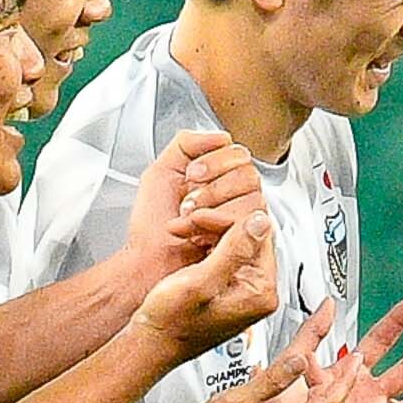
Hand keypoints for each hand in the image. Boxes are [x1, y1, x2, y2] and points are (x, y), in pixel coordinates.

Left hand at [125, 133, 264, 285]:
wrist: (149, 265)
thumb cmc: (151, 230)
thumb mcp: (160, 173)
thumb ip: (186, 144)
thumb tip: (221, 137)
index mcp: (215, 179)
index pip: (237, 154)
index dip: (215, 162)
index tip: (191, 175)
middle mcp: (232, 198)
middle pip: (250, 174)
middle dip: (214, 188)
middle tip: (190, 202)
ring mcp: (241, 220)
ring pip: (253, 199)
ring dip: (214, 210)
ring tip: (192, 221)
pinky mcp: (246, 243)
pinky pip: (250, 223)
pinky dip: (219, 226)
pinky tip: (201, 234)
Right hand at [138, 199, 276, 354]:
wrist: (151, 342)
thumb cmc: (171, 323)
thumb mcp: (201, 282)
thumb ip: (234, 250)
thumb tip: (260, 222)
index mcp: (260, 293)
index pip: (259, 236)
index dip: (226, 220)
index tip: (200, 218)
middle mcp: (257, 292)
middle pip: (249, 236)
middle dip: (215, 224)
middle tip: (188, 224)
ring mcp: (243, 288)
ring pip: (235, 239)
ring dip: (207, 229)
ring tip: (184, 232)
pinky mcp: (228, 285)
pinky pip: (224, 250)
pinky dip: (205, 240)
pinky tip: (188, 242)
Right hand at [158, 335, 335, 402]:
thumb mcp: (237, 402)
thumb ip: (272, 381)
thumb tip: (303, 360)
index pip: (332, 400)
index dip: (346, 375)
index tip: (356, 357)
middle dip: (342, 383)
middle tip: (352, 362)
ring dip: (326, 394)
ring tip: (334, 374)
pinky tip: (296, 394)